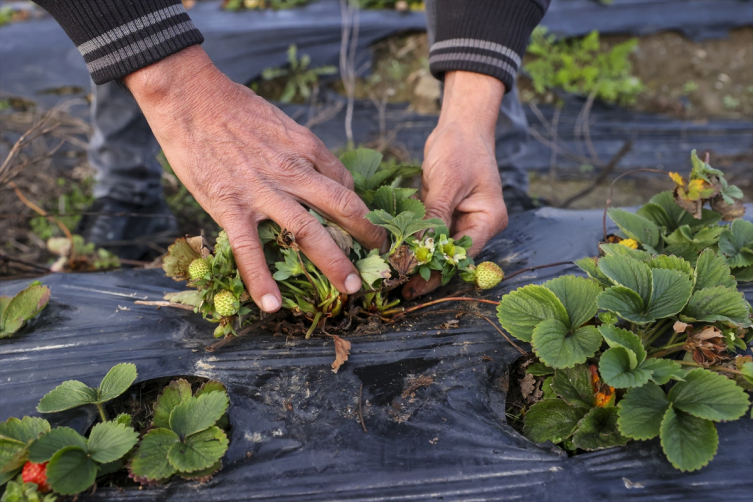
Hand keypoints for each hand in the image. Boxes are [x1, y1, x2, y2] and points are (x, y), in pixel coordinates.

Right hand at [125, 46, 384, 311]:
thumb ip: (304, 151)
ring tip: (351, 289)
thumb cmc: (234, 107)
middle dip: (366, 237)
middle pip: (341, 208)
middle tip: (381, 261)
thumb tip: (329, 176)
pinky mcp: (230, 205)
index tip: (368, 229)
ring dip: (334, 262)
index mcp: (306, 147)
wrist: (189, 96)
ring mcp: (262, 191)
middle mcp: (293, 171)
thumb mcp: (281, 122)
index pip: (345, 184)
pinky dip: (260, 279)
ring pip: (308, 231)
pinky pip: (249, 249)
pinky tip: (272, 305)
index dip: (361, 210)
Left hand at [403, 72, 508, 299]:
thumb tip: (421, 248)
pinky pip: (428, 232)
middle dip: (425, 269)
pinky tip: (393, 250)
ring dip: (416, 257)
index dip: (437, 270)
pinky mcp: (445, 213)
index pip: (462, 254)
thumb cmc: (460, 148)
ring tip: (391, 272)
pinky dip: (413, 240)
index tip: (411, 282)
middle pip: (450, 256)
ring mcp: (461, 220)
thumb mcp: (447, 182)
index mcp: (488, 220)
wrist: (460, 125)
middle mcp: (477, 225)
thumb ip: (436, 216)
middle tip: (396, 284)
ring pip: (437, 246)